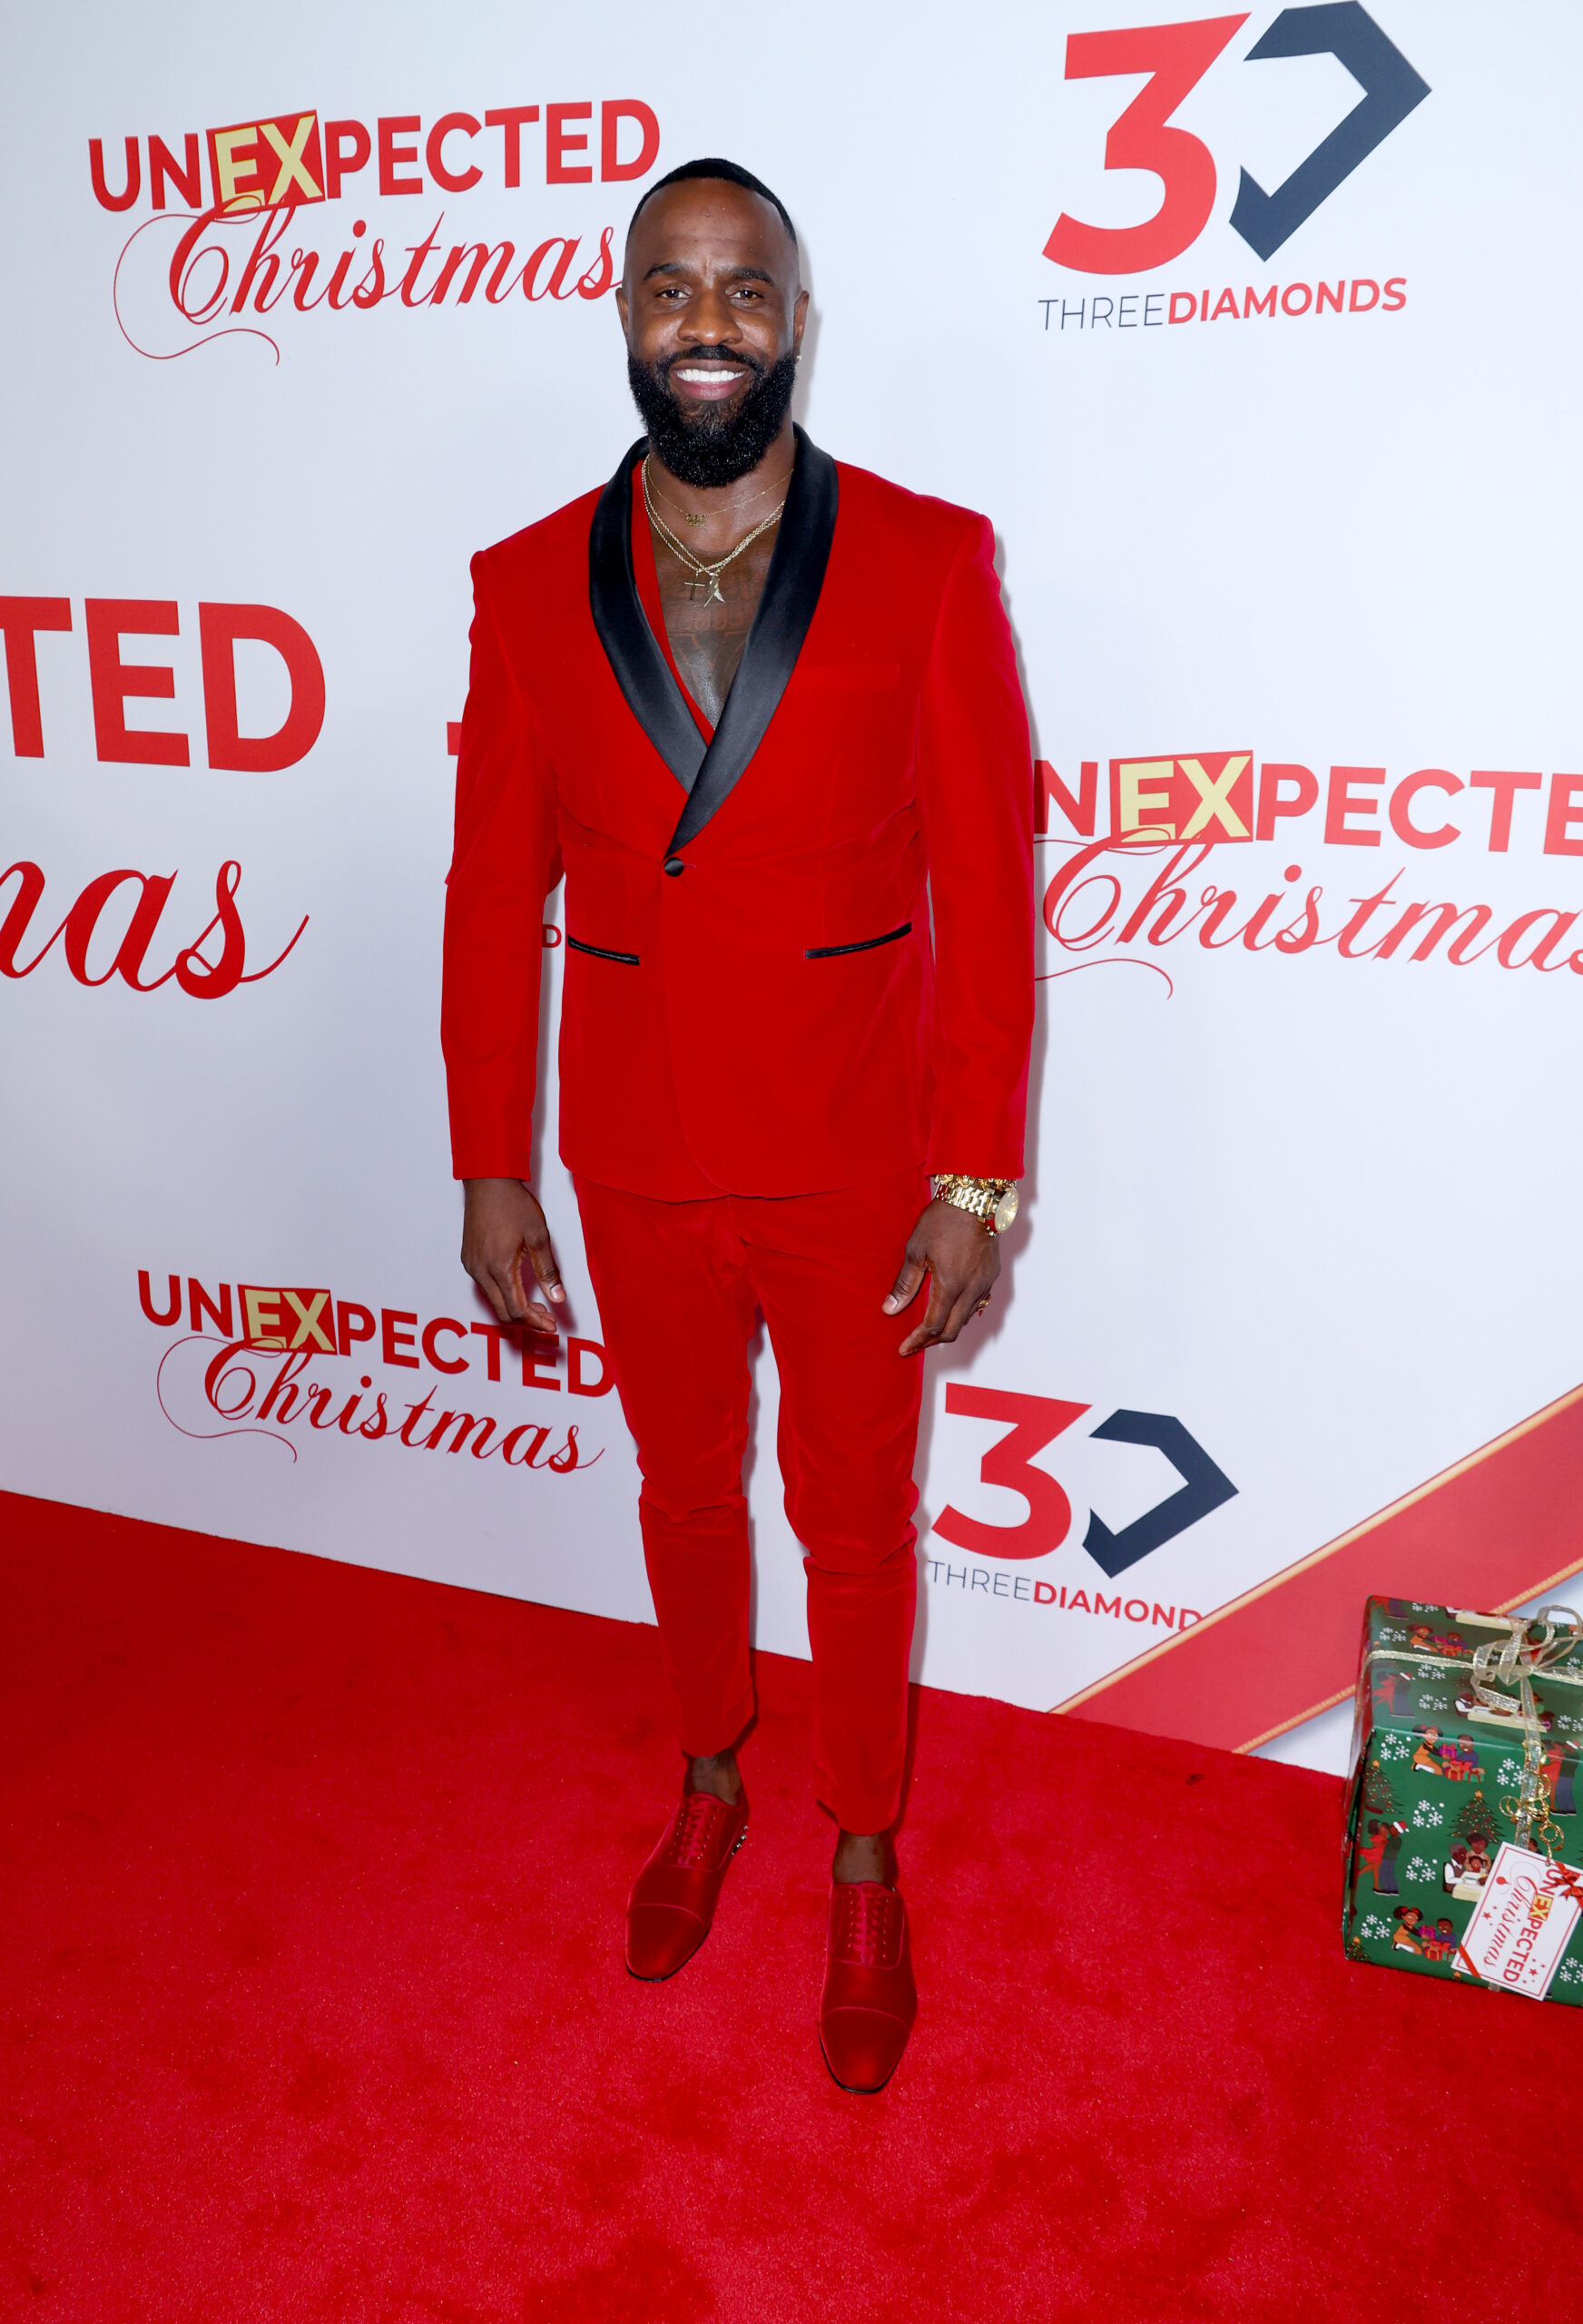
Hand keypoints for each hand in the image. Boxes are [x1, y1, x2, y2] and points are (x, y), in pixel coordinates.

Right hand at [460, 1177, 565, 1330]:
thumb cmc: (513, 1205)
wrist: (487, 1182)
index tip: (551, 1325)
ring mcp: (472, 1265)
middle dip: (526, 1319)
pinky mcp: (468, 1259)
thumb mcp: (538, 1237)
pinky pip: (485, 1286)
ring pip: (493, 1300)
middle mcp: (481, 1271)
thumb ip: (548, 1270)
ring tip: (536, 1304)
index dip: (536, 1321)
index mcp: (499, 1268)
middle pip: (503, 1311)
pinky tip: (517, 1287)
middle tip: (547, 1318)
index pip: (517, 1309)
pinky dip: (502, 1294)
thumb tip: (557, 1297)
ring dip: (514, 1307)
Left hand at [883, 1198, 1001, 1356]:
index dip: (917, 1340)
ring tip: (929, 1329)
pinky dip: (961, 1313)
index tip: (904, 1348)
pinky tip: (950, 1309)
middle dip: (932, 1341)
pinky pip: (977, 1304)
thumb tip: (890, 1308)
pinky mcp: (992, 1274)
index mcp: (951, 1285)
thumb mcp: (916, 1250)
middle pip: (952, 1329)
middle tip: (915, 1344)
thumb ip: (905, 1283)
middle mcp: (972, 1289)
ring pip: (966, 1318)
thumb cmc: (943, 1219)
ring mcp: (985, 1283)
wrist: (975, 1198)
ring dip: (947, 1328)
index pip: (933, 1325)